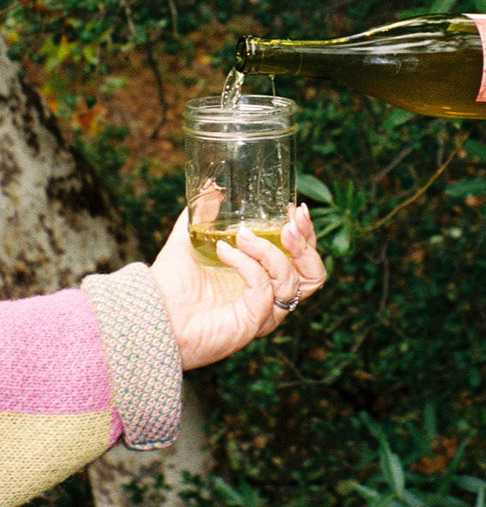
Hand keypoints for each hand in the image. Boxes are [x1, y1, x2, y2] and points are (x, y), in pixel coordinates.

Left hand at [150, 203, 325, 369]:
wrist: (150, 314)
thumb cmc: (170, 286)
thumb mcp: (190, 240)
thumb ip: (203, 214)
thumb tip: (212, 185)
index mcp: (263, 278)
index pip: (303, 259)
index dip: (307, 234)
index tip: (296, 208)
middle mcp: (269, 298)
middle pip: (313, 274)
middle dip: (305, 244)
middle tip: (288, 223)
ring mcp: (263, 313)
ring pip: (291, 280)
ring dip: (270, 250)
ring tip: (242, 235)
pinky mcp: (252, 322)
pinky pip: (262, 287)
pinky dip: (246, 264)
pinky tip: (223, 251)